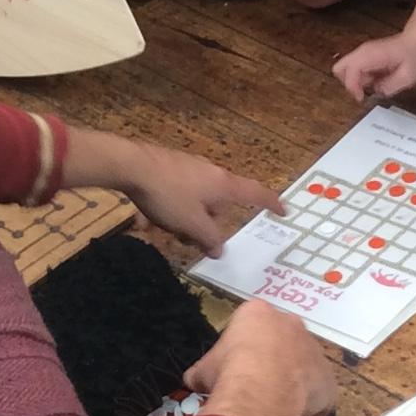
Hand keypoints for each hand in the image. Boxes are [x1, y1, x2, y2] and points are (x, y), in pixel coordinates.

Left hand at [118, 141, 283, 256]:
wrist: (131, 165)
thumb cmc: (168, 195)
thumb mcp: (192, 225)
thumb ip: (210, 239)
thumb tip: (220, 250)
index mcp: (224, 185)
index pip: (256, 194)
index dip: (271, 204)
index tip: (284, 211)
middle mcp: (211, 172)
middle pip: (219, 203)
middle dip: (206, 223)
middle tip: (188, 239)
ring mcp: (189, 167)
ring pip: (195, 200)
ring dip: (183, 218)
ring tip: (160, 229)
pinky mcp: (169, 166)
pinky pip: (176, 193)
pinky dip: (168, 208)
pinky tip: (145, 219)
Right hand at [186, 300, 335, 415]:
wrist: (259, 392)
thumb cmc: (228, 372)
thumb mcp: (203, 369)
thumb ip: (203, 370)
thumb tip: (194, 381)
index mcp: (258, 313)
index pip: (250, 326)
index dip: (241, 349)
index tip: (234, 369)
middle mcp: (291, 324)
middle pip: (282, 341)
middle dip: (270, 361)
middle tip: (255, 385)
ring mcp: (314, 350)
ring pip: (303, 366)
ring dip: (290, 382)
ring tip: (272, 405)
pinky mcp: (328, 378)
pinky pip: (317, 392)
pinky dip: (306, 405)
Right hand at [333, 27, 415, 100]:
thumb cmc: (415, 54)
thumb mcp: (408, 76)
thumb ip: (389, 87)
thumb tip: (376, 92)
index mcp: (371, 54)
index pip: (349, 71)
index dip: (352, 88)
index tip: (362, 98)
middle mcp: (362, 52)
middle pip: (339, 69)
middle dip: (348, 84)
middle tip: (364, 92)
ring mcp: (363, 54)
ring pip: (345, 71)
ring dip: (357, 83)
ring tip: (377, 84)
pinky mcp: (366, 57)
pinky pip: (356, 71)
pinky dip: (362, 80)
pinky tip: (379, 79)